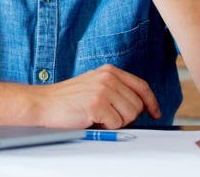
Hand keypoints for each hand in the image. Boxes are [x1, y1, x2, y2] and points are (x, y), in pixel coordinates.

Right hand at [34, 64, 160, 128]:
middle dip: (126, 116)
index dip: (151, 102)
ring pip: (129, 115)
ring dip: (115, 122)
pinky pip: (116, 123)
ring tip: (98, 117)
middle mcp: (109, 77)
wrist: (44, 103)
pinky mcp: (98, 104)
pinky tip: (92, 120)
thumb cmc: (68, 98)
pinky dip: (106, 127)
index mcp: (110, 71)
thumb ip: (116, 89)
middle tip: (108, 117)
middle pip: (137, 105)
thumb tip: (139, 106)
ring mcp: (103, 90)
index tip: (155, 112)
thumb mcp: (94, 84)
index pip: (141, 86)